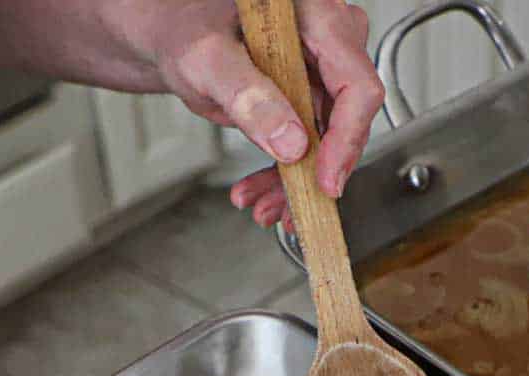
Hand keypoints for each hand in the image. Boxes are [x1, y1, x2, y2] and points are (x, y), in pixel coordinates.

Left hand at [131, 0, 383, 226]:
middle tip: (289, 203)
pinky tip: (263, 193)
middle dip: (315, 169)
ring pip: (327, 142)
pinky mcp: (308, 100)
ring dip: (297, 183)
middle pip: (346, 119)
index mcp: (314, 14)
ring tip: (263, 204)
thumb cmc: (184, 27)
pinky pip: (309, 147)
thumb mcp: (206, 57)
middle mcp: (326, 41)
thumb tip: (291, 142)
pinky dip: (286, 177)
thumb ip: (246, 94)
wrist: (172, 36)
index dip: (347, 137)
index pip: (356, 83)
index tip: (325, 179)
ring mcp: (319, 73)